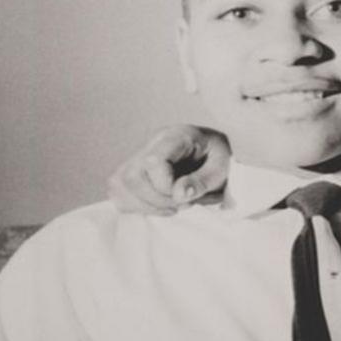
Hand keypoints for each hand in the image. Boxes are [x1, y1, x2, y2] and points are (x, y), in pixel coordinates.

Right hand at [108, 125, 230, 213]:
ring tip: (173, 205)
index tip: (186, 196)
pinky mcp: (132, 169)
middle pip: (131, 176)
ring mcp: (139, 154)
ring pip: (119, 184)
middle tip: (181, 204)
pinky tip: (160, 205)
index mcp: (177, 135)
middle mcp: (153, 142)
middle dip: (155, 199)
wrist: (215, 152)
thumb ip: (202, 181)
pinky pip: (118, 192)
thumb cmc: (219, 158)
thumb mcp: (221, 169)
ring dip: (145, 204)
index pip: (153, 161)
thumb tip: (178, 194)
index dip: (164, 185)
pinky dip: (137, 205)